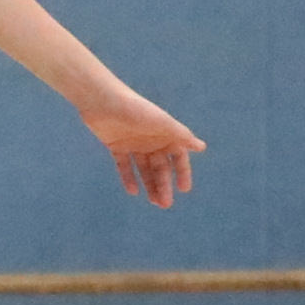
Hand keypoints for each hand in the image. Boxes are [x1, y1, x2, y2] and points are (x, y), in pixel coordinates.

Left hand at [77, 81, 202, 207]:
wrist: (102, 100)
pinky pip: (124, 165)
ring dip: (149, 185)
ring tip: (154, 202)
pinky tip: (133, 191)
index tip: (184, 189)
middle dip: (164, 185)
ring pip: (144, 169)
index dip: (182, 173)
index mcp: (166, 134)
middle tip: (164, 204)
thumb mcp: (161, 123)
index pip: (179, 157)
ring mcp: (134, 144)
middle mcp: (152, 140)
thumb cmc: (136, 109)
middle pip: (161, 168)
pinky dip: (129, 178)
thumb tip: (202, 147)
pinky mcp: (117, 146)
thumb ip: (181, 135)